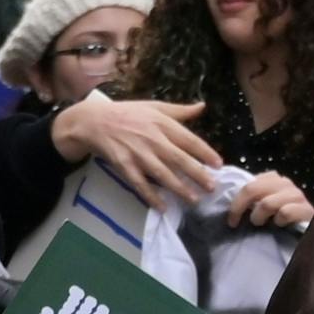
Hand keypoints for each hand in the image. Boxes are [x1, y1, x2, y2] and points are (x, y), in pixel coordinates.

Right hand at [55, 93, 227, 202]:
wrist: (95, 121)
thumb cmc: (128, 113)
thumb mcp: (154, 106)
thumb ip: (180, 111)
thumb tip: (202, 106)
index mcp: (161, 123)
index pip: (188, 139)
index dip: (204, 152)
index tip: (218, 164)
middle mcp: (152, 139)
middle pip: (179, 159)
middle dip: (197, 174)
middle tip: (212, 187)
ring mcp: (138, 154)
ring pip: (162, 174)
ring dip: (179, 188)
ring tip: (194, 200)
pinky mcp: (124, 166)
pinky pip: (140, 184)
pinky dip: (151, 196)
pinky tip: (163, 207)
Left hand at [219, 172, 313, 232]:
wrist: (308, 234)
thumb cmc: (281, 222)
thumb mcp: (263, 207)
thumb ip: (252, 199)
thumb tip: (226, 197)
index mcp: (273, 180)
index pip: (249, 183)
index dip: (236, 200)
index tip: (231, 219)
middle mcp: (285, 184)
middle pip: (253, 189)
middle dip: (239, 207)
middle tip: (235, 223)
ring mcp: (297, 195)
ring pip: (267, 203)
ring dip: (259, 217)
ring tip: (260, 224)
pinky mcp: (306, 210)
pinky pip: (285, 213)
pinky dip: (278, 222)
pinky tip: (280, 226)